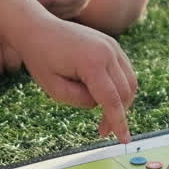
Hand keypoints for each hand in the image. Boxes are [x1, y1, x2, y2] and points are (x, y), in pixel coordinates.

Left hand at [13, 18, 136, 142]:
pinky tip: (104, 95)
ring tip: (103, 113)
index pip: (111, 99)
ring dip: (121, 101)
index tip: (124, 140)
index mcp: (92, 62)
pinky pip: (125, 71)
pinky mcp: (112, 45)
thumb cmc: (41, 59)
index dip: (118, 122)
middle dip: (118, 114)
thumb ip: (80, 100)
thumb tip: (99, 103)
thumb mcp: (54, 89)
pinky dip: (120, 87)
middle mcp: (108, 52)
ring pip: (130, 82)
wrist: (38, 28)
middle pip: (125, 92)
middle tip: (103, 130)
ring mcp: (112, 46)